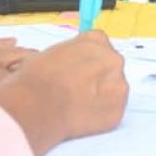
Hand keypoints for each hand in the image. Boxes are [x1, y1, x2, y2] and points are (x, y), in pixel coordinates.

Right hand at [0, 31, 127, 155]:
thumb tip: (74, 64)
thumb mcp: (54, 51)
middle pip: (110, 66)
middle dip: (98, 77)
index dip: (88, 59)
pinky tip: (82, 115)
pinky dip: (101, 114)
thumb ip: (73, 53)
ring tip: (78, 104)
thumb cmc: (37, 77)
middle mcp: (113, 59)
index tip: (80, 69)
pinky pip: (112, 111)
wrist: (37, 106)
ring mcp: (118, 85)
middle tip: (79, 89)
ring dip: (101, 95)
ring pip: (114, 89)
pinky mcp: (117, 111)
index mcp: (97, 40)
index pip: (101, 44)